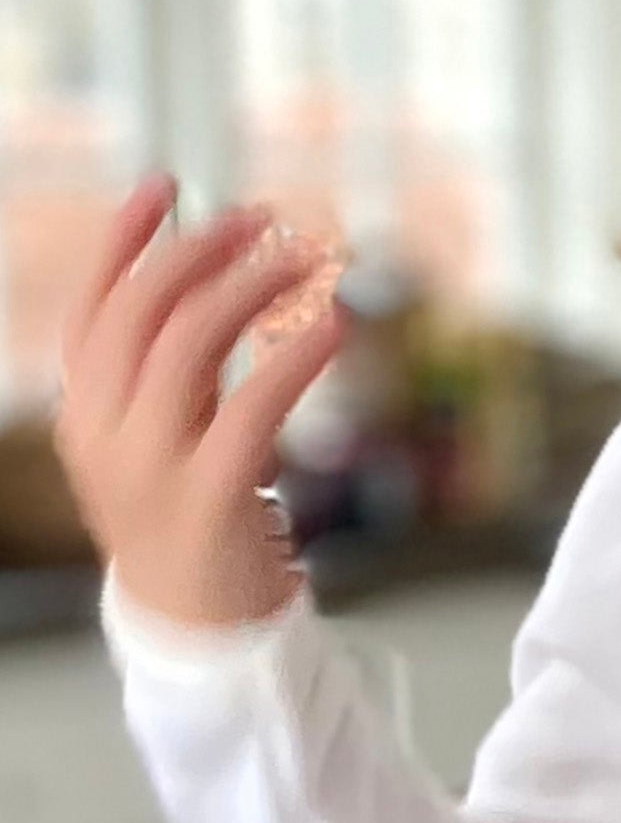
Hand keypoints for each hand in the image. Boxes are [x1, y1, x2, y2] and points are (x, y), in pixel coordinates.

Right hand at [52, 173, 347, 629]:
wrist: (197, 636)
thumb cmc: (192, 530)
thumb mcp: (160, 445)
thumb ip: (169, 378)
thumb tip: (209, 290)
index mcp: (83, 416)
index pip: (92, 307)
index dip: (124, 240)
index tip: (168, 186)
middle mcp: (105, 434)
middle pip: (144, 312)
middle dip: (204, 253)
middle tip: (265, 221)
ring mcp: (151, 467)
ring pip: (191, 343)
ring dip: (253, 287)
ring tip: (306, 261)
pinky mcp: (209, 498)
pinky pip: (252, 407)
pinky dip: (295, 356)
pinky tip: (334, 325)